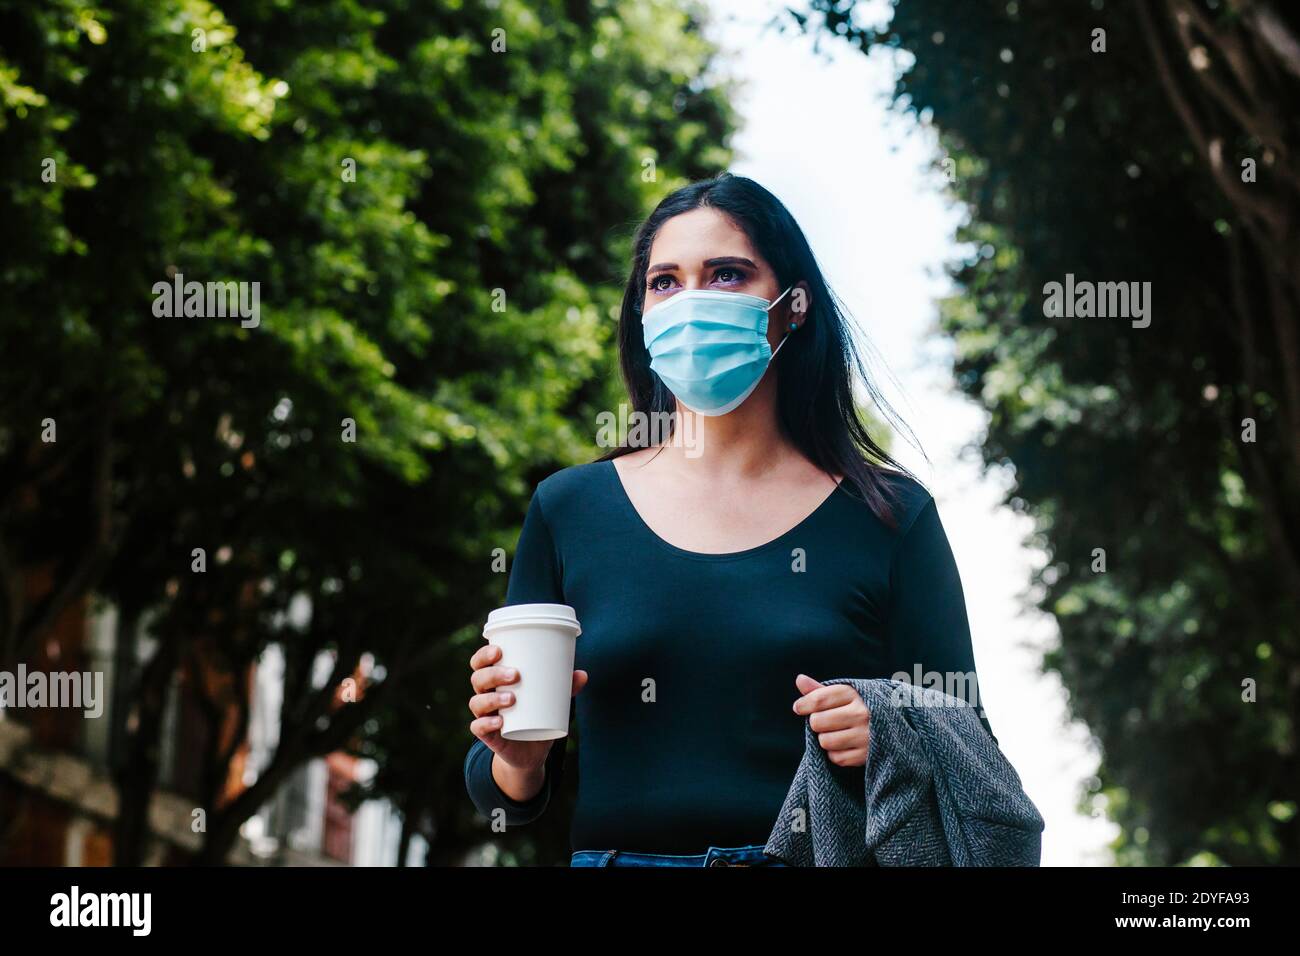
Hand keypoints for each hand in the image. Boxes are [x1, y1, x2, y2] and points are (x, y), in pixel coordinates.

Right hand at [468, 641, 587, 772]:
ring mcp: (485, 716)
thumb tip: (583, 674)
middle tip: (515, 674)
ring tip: (512, 698)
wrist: (531, 752)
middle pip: (478, 679)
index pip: (480, 663)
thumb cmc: (538, 716)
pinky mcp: (488, 736)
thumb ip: (565, 688)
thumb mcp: (552, 701)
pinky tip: (499, 722)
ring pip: (477, 702)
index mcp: (496, 681)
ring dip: (492, 698)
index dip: (484, 655)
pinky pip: (478, 728)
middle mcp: (486, 695)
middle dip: (493, 674)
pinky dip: (486, 724)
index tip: (499, 650)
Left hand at [791, 673, 870, 766]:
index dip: (803, 704)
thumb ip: (820, 690)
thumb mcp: (843, 695)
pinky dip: (836, 754)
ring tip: (838, 733)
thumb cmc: (859, 708)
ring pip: (824, 741)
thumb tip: (799, 679)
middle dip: (817, 722)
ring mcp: (865, 735)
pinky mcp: (866, 755)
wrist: (893, 727)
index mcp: (854, 694)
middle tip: (828, 721)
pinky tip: (846, 745)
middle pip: (817, 721)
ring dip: (826, 739)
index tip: (799, 708)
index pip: (818, 699)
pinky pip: (836, 758)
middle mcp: (861, 713)